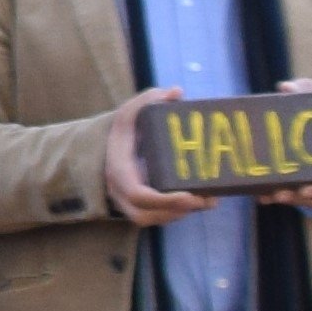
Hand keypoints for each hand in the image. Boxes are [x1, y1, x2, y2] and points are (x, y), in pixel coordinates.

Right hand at [100, 84, 217, 227]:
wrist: (104, 149)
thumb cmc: (123, 131)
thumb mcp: (131, 112)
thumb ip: (150, 99)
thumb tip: (177, 91)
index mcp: (118, 170)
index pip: (138, 194)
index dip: (164, 200)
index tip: (189, 196)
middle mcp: (119, 192)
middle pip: (146, 214)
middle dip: (176, 210)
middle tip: (205, 201)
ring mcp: (126, 202)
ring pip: (152, 219)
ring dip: (179, 214)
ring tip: (207, 201)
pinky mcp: (136, 207)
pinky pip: (155, 218)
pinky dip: (175, 213)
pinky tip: (197, 203)